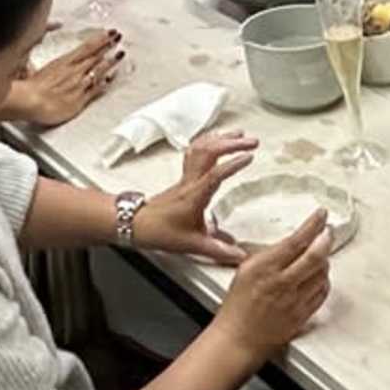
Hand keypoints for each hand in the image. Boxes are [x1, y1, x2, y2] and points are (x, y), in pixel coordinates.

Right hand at [7, 31, 123, 129]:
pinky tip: (111, 79)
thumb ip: (34, 65)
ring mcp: (79, 84)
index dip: (100, 39)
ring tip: (120, 55)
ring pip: (99, 70)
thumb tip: (28, 64)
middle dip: (108, 45)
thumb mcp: (32, 69)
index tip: (109, 32)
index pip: (86, 47)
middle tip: (119, 38)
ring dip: (111, 62)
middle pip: (95, 56)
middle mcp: (74, 71)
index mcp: (64, 62)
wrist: (30, 101)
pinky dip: (105, 83)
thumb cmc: (30, 87)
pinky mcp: (80, 99)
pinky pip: (96, 90)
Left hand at [132, 128, 257, 262]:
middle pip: (210, 152)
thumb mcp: (192, 244)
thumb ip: (218, 250)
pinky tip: (215, 139)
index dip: (232, 164)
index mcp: (195, 196)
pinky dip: (207, 142)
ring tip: (238, 133)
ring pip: (201, 148)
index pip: (215, 174)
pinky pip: (194, 151)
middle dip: (232, 143)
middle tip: (252, 141)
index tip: (249, 156)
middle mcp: (190, 181)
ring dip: (221, 138)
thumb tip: (240, 256)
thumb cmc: (160, 231)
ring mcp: (186, 176)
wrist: (136, 224)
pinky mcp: (183, 177)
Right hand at [211, 215, 332, 356]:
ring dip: (325, 261)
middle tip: (328, 232)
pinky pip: (322, 293)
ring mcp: (294, 301)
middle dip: (326, 239)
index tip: (321, 216)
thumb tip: (289, 243)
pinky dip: (324, 281)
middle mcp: (281, 283)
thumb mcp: (245, 271)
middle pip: (315, 256)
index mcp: (264, 268)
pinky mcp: (302, 316)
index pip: (295, 241)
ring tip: (320, 255)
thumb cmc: (237, 307)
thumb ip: (267, 255)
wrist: (238, 338)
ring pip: (322, 274)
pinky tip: (319, 277)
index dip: (312, 225)